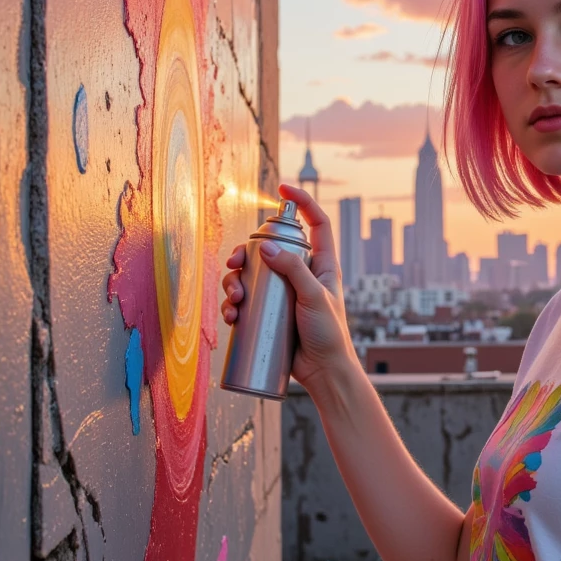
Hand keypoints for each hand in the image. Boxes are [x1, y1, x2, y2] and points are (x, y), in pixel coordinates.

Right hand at [221, 183, 356, 391]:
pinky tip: (231, 315)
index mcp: (322, 264)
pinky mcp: (270, 315)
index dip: (302, 201)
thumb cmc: (329, 335)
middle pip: (269, 248)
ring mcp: (284, 294)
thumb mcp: (315, 298)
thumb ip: (293, 270)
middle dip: (245, 252)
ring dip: (234, 282)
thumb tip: (265, 247)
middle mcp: (302, 275)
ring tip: (234, 299)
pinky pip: (246, 302)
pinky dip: (233, 305)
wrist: (324, 374)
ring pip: (251, 275)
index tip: (282, 187)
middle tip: (233, 264)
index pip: (317, 223)